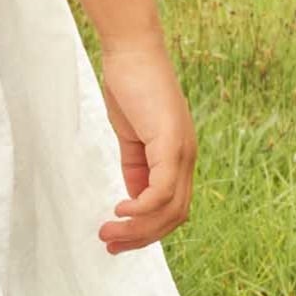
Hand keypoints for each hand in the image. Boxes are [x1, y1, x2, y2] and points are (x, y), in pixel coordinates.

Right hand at [97, 39, 195, 252]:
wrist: (133, 50)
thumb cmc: (131, 86)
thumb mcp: (132, 135)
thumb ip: (136, 166)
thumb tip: (134, 198)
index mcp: (178, 158)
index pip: (171, 208)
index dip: (146, 230)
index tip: (116, 238)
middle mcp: (187, 159)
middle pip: (173, 217)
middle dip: (141, 238)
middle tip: (109, 244)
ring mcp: (182, 152)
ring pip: (169, 209)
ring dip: (138, 228)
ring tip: (109, 233)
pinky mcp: (171, 143)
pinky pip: (161, 190)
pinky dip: (141, 208)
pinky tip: (120, 209)